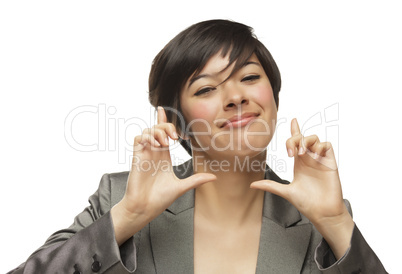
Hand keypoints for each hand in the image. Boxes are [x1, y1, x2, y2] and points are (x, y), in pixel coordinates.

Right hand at [112, 107, 215, 244]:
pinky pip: (138, 138)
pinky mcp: (137, 157)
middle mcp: (155, 153)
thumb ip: (196, 180)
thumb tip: (214, 177)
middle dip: (166, 126)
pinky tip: (156, 145)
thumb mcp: (181, 187)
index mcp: (164, 157)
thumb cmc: (160, 199)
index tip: (166, 110)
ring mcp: (145, 154)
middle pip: (158, 128)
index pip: (164, 133)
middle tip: (174, 137)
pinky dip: (147, 137)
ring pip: (148, 130)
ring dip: (158, 131)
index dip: (164, 120)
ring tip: (165, 143)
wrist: (145, 208)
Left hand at [250, 118, 353, 258]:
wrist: (322, 212)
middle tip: (291, 152)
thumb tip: (252, 185)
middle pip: (303, 137)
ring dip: (307, 141)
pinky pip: (327, 145)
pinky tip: (314, 155)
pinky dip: (320, 145)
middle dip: (295, 139)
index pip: (296, 142)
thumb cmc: (306, 203)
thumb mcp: (285, 192)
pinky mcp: (330, 163)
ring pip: (315, 138)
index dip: (295, 130)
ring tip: (302, 153)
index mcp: (299, 163)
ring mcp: (320, 160)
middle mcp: (309, 159)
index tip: (293, 120)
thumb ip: (270, 185)